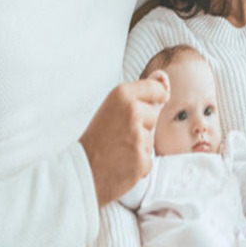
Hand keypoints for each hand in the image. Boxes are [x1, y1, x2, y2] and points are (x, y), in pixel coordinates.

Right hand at [79, 73, 169, 206]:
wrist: (81, 169)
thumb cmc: (96, 138)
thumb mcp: (114, 106)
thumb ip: (142, 93)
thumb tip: (163, 77)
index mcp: (122, 94)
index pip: (157, 89)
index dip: (153, 99)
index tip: (140, 109)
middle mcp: (132, 111)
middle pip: (154, 115)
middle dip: (142, 126)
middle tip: (118, 134)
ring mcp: (137, 135)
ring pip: (151, 138)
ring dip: (139, 146)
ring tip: (118, 149)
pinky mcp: (141, 158)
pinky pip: (149, 158)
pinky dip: (138, 163)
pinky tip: (121, 162)